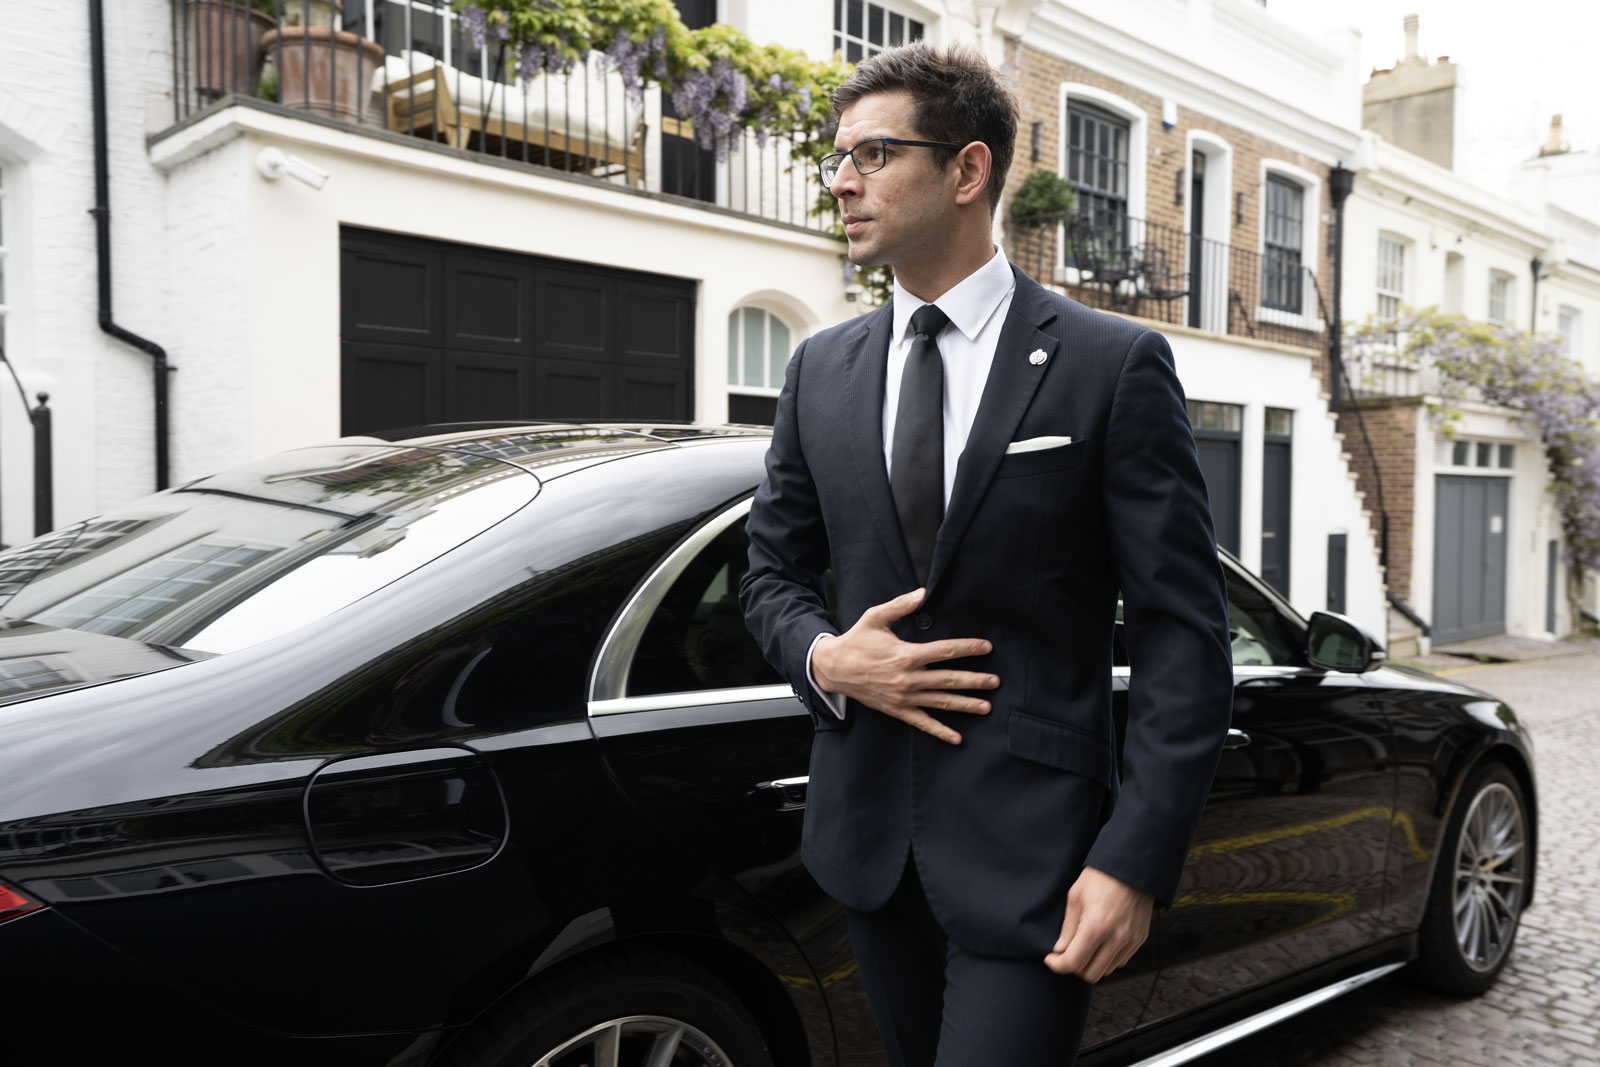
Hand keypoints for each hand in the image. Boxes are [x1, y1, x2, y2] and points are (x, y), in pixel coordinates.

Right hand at [811, 588, 996, 744]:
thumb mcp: (876, 617)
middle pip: (949, 680)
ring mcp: (904, 697)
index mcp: (906, 655)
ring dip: (965, 705)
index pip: (945, 651)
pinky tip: (957, 738)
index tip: (987, 647)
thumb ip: (901, 605)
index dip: (968, 648)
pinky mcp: (897, 710)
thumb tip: (922, 592)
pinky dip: (940, 732)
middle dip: (975, 681)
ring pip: (941, 702)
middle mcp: (908, 679)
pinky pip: (922, 723)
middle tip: (995, 682)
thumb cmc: (856, 641)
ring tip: (986, 706)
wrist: (834, 668)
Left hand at [1044, 867, 1152, 981]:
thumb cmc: (1100, 877)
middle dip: (1074, 967)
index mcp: (1096, 927)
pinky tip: (1101, 943)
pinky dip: (1108, 959)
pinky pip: (1121, 961)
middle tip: (1067, 953)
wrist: (1131, 867)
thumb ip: (1068, 928)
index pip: (1073, 963)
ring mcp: (1131, 940)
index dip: (1057, 965)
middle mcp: (1116, 938)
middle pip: (1090, 974)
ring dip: (1092, 964)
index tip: (1050, 959)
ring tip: (1084, 947)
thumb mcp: (1076, 896)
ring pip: (1106, 970)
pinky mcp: (1140, 939)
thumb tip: (1061, 950)